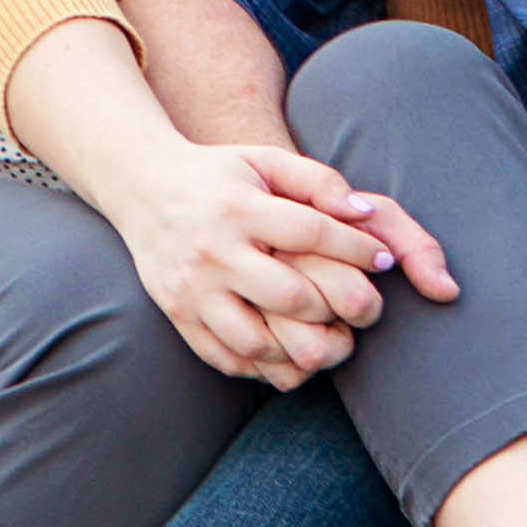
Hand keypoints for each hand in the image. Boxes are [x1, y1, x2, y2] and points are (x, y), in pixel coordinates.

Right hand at [120, 135, 457, 387]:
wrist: (141, 188)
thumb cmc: (217, 174)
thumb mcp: (263, 159)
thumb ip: (317, 179)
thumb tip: (364, 213)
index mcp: (238, 209)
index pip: (311, 234)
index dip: (357, 249)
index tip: (385, 259)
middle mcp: (213, 254)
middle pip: (291, 296)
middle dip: (339, 306)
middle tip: (366, 308)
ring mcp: (192, 292)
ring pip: (259, 342)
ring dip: (305, 347)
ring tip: (333, 338)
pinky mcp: (180, 318)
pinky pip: (229, 360)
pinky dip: (267, 366)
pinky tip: (292, 352)